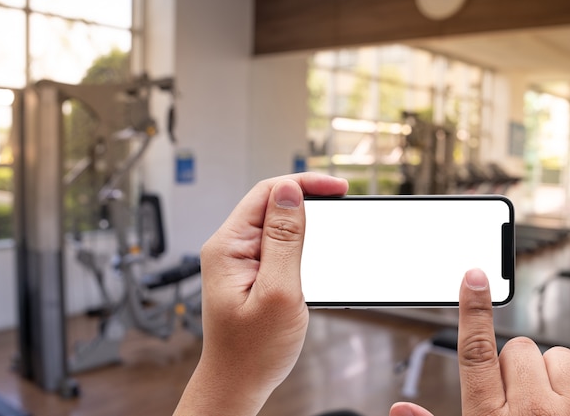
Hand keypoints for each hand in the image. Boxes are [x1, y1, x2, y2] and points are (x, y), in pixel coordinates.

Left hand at [173, 173, 347, 415]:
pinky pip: (277, 247)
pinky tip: (316, 250)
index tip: (338, 189)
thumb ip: (284, 239)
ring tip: (332, 227)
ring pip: (277, 225)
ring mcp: (239, 261)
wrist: (237, 384)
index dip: (305, 184)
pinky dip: (300, 244)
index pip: (268, 193)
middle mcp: (230, 248)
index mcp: (228, 246)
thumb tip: (290, 192)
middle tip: (341, 204)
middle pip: (272, 205)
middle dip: (308, 200)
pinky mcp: (250, 274)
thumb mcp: (278, 291)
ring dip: (306, 223)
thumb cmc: (252, 350)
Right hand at [390, 268, 569, 415]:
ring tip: (550, 406)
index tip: (473, 276)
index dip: (472, 309)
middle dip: (516, 366)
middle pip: (519, 349)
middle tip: (517, 397)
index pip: (477, 349)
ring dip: (553, 375)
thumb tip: (398, 409)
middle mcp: (534, 411)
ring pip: (560, 358)